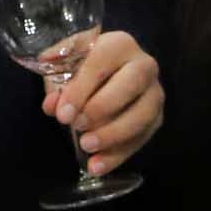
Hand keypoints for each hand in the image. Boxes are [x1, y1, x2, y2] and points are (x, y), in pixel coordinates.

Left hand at [44, 29, 163, 174]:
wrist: (106, 76)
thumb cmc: (83, 67)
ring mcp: (155, 92)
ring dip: (115, 133)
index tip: (62, 113)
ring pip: (143, 114)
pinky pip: (143, 138)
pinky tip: (97, 166)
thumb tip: (52, 105)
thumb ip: (55, 80)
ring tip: (87, 147)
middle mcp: (144, 65)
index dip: (81, 89)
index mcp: (119, 44)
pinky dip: (120, 154)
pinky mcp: (157, 117)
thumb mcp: (65, 64)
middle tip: (77, 126)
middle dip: (103, 108)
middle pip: (132, 84)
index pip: (102, 62)